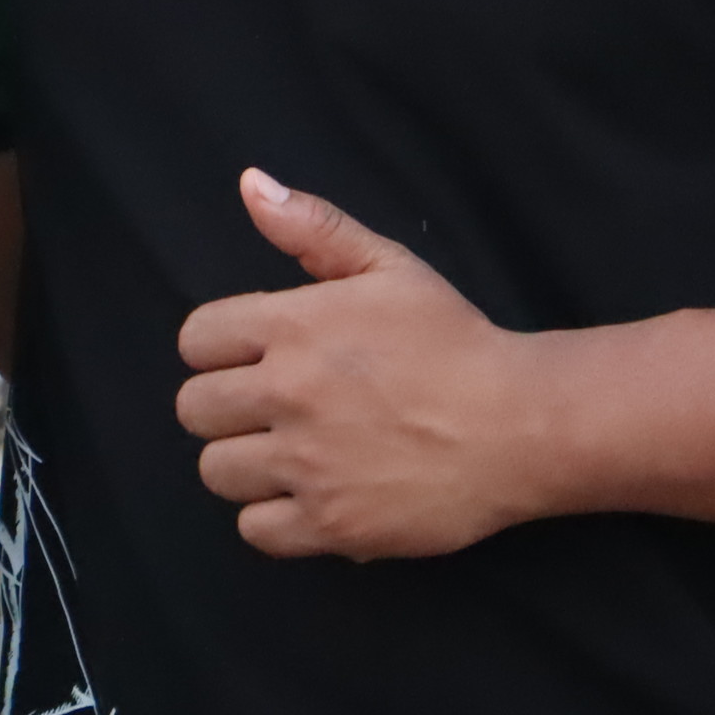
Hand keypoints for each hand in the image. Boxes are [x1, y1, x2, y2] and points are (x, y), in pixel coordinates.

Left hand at [173, 170, 534, 560]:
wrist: (521, 425)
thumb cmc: (455, 341)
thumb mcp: (390, 266)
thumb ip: (313, 228)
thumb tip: (249, 184)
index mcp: (294, 326)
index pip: (196, 340)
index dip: (218, 349)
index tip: (252, 359)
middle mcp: (289, 394)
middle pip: (193, 409)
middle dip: (223, 407)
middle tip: (270, 409)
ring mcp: (308, 465)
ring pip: (215, 471)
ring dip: (244, 463)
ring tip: (289, 454)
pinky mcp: (331, 524)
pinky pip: (255, 530)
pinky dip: (274, 518)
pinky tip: (309, 495)